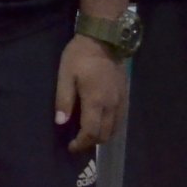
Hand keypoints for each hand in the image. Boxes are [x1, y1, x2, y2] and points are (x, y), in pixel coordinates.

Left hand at [55, 34, 127, 152]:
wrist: (104, 40)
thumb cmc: (80, 56)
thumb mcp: (65, 75)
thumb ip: (63, 100)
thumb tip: (61, 123)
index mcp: (95, 101)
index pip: (91, 132)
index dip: (81, 143)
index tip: (70, 147)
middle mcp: (111, 106)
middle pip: (105, 135)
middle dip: (91, 142)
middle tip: (77, 141)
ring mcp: (121, 102)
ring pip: (114, 130)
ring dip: (102, 136)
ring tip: (87, 134)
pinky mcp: (125, 97)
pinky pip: (120, 120)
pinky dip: (110, 127)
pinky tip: (100, 122)